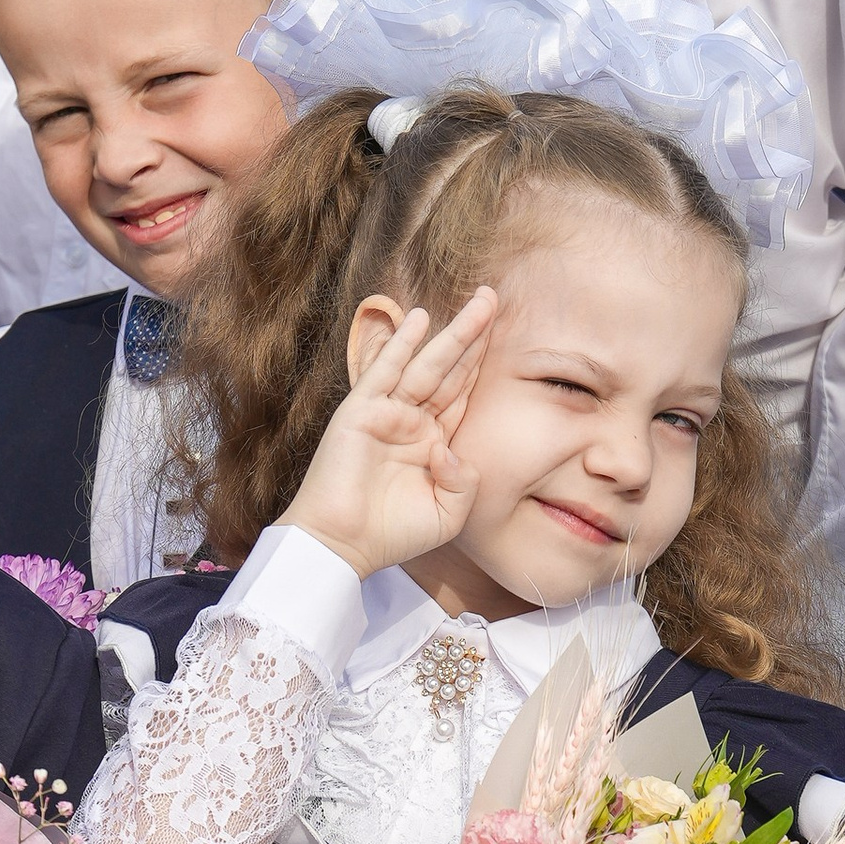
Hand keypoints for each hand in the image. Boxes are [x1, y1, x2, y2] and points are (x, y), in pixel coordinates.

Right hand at [278, 288, 496, 579]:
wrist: (342, 545)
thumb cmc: (391, 535)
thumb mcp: (448, 514)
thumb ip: (465, 481)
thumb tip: (451, 449)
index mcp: (433, 444)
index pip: (462, 394)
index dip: (480, 363)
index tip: (502, 332)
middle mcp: (412, 423)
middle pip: (450, 370)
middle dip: (473, 335)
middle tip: (493, 298)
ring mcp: (387, 414)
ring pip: (427, 365)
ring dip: (454, 333)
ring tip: (480, 301)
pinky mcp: (362, 412)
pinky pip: (386, 371)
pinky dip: (401, 344)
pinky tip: (419, 318)